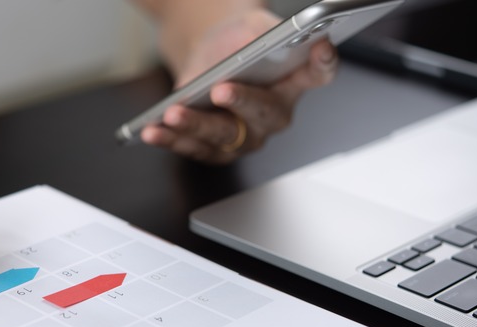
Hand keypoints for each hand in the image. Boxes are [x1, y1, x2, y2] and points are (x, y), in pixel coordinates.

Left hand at [140, 9, 337, 164]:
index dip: (323, 62)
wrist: (208, 55)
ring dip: (196, 126)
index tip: (320, 48)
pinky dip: (172, 139)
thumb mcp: (249, 26)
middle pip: (265, 113)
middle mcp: (276, 113)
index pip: (319, 72)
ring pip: (225, 137)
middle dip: (242, 102)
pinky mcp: (219, 149)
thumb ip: (260, 35)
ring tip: (172, 113)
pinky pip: (195, 148)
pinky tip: (152, 130)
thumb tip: (256, 46)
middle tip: (221, 90)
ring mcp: (248, 136)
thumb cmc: (236, 41)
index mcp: (295, 79)